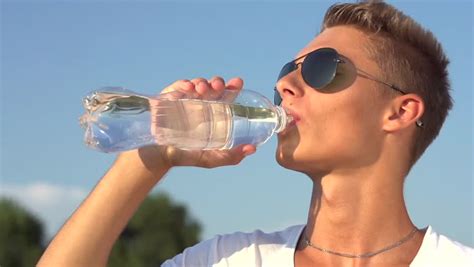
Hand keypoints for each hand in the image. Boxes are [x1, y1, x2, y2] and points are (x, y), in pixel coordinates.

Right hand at [132, 77, 255, 173]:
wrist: (160, 157)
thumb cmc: (187, 156)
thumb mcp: (211, 158)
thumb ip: (231, 156)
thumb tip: (252, 149)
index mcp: (213, 115)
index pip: (226, 97)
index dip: (233, 88)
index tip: (238, 82)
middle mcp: (201, 105)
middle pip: (213, 87)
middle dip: (218, 82)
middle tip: (219, 86)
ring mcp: (185, 100)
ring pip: (197, 84)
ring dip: (202, 82)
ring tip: (203, 88)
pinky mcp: (168, 98)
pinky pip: (177, 86)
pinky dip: (184, 84)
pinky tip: (189, 88)